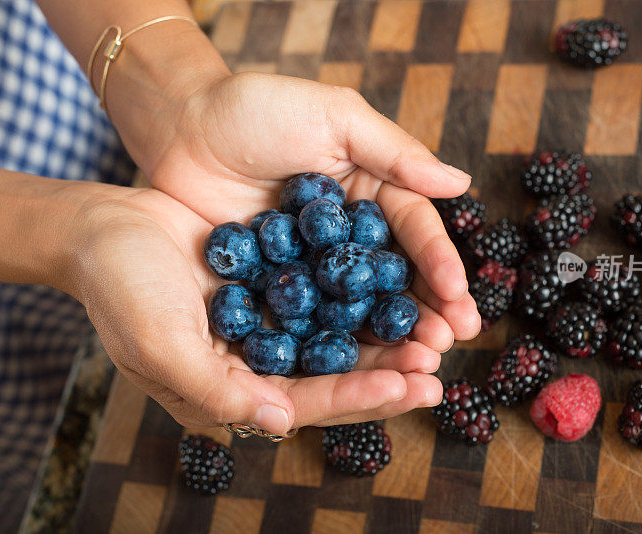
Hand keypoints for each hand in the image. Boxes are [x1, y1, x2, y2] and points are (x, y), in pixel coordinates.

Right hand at [73, 186, 463, 432]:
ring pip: (340, 333)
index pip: (308, 402)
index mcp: (235, 389)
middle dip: (389, 371)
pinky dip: (362, 288)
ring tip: (435, 328)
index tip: (409, 387)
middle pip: (336, 374)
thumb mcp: (161, 345)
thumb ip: (218, 391)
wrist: (105, 227)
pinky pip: (327, 289)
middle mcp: (261, 361)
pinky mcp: (277, 279)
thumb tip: (281, 423)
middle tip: (438, 365)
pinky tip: (398, 279)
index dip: (358, 397)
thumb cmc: (121, 290)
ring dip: (386, 333)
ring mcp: (271, 321)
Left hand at [146, 72, 480, 342]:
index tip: (460, 301)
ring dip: (388, 340)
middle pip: (394, 280)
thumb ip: (396, 153)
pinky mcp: (276, 289)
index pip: (415, 234)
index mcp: (374, 193)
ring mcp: (313, 268)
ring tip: (417, 368)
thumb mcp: (333, 118)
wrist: (180, 128)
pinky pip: (307, 320)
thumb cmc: (257, 110)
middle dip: (424, 314)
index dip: (439, 266)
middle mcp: (349, 237)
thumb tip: (461, 182)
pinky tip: (353, 372)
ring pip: (357, 308)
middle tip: (446, 345)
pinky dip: (330, 345)